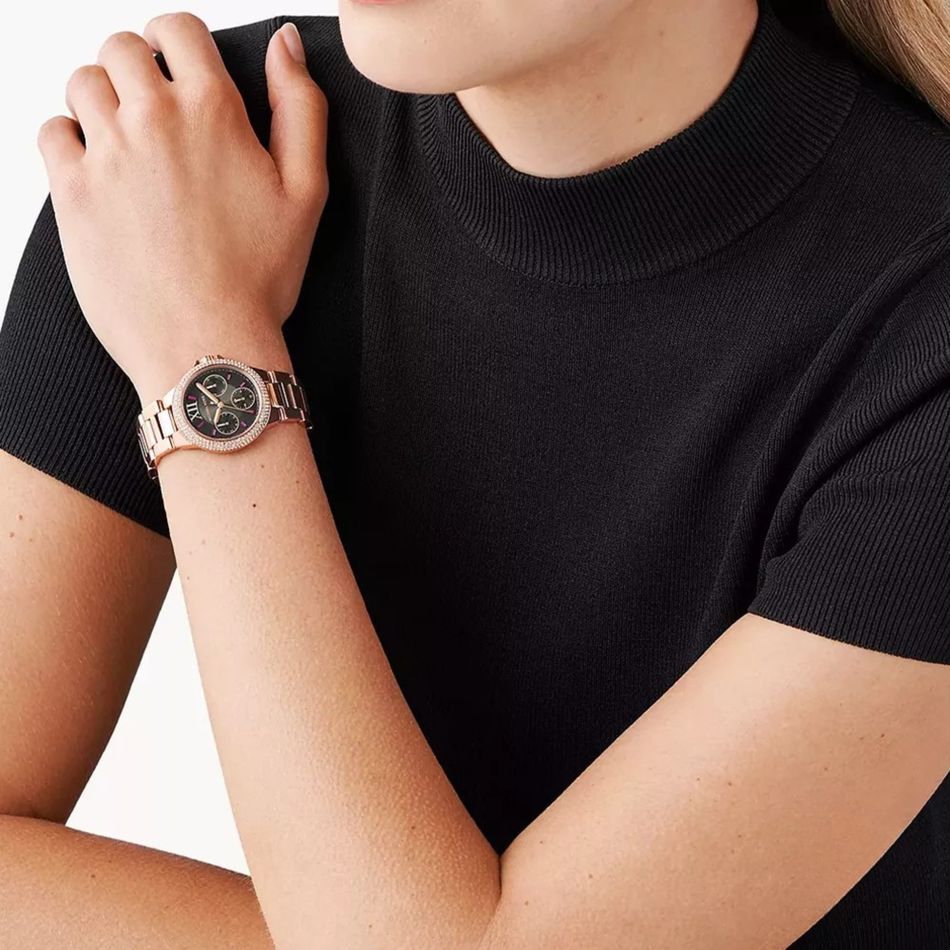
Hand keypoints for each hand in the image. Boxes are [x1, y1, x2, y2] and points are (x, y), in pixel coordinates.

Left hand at [37, 13, 327, 400]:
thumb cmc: (259, 278)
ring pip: (83, 83)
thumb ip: (300, 106)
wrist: (207, 344)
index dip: (178, 44)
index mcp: (213, 111)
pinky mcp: (71, 192)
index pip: (176, 29)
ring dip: (104, 102)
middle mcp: (153, 120)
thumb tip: (282, 42)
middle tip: (156, 116)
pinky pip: (52, 131)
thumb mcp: (308, 192)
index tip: (180, 72)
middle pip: (121, 49)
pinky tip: (98, 171)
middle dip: (138, 71)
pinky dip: (70, 140)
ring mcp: (106, 154)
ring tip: (128, 147)